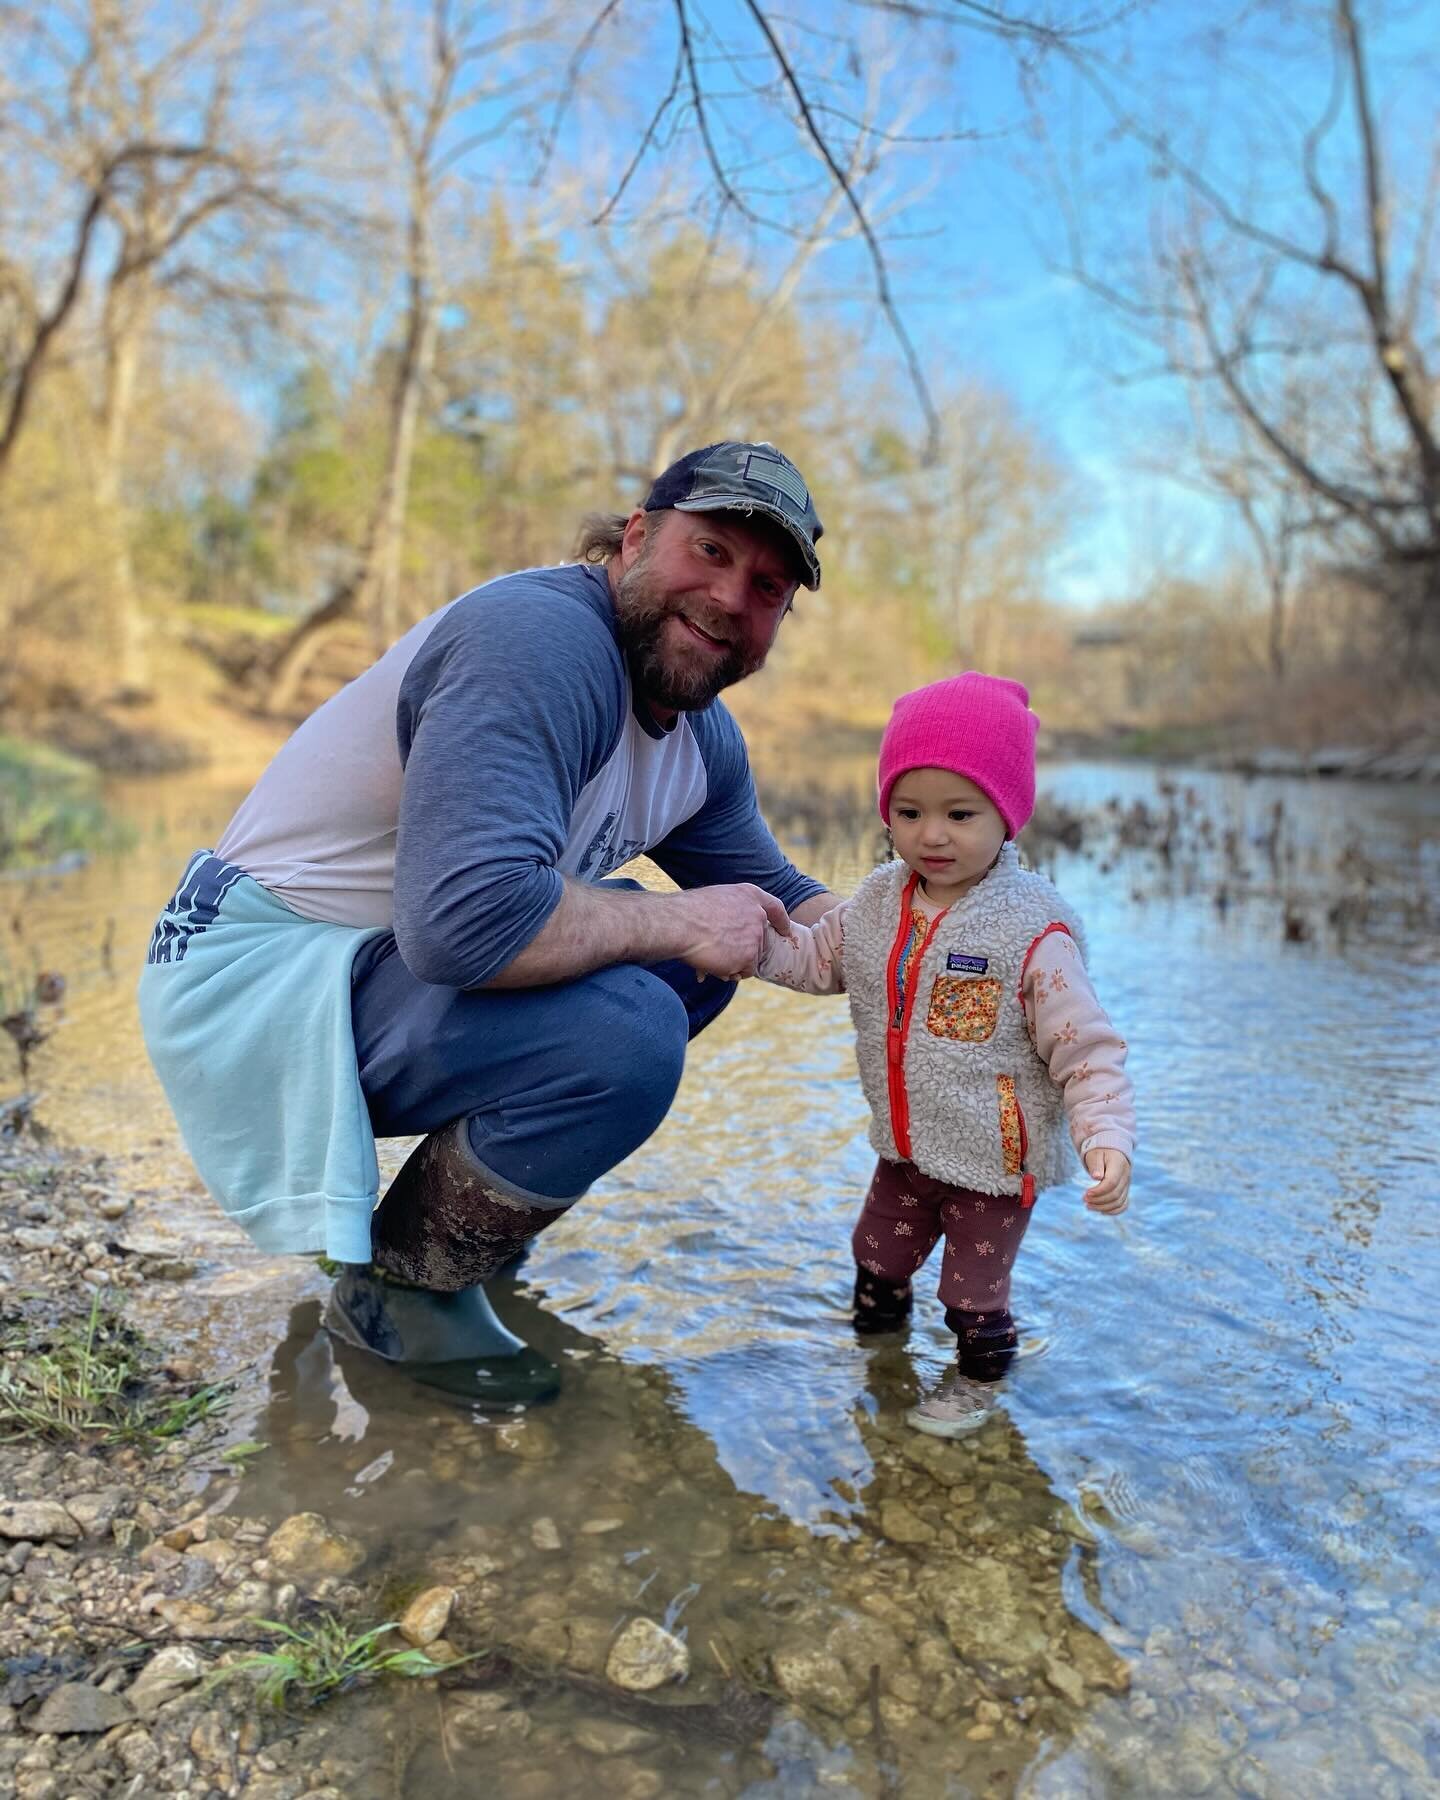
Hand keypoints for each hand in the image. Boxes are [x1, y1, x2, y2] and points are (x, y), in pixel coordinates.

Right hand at [674, 883, 790, 980]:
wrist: (680, 925)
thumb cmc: (687, 911)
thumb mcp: (716, 899)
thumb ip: (731, 911)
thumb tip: (733, 933)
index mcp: (749, 895)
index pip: (775, 908)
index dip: (781, 921)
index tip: (785, 932)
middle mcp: (757, 915)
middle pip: (760, 941)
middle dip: (746, 951)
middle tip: (723, 954)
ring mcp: (756, 936)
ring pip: (752, 958)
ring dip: (735, 963)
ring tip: (711, 959)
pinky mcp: (749, 956)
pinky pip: (743, 971)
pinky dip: (730, 973)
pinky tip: (714, 967)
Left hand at [1083, 1148, 1130, 1213]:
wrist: (1112, 1150)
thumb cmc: (1100, 1151)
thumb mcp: (1095, 1154)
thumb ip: (1096, 1165)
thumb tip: (1096, 1177)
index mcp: (1118, 1165)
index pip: (1111, 1183)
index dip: (1098, 1191)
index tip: (1086, 1193)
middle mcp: (1126, 1176)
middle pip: (1115, 1195)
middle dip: (1098, 1200)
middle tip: (1084, 1199)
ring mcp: (1127, 1185)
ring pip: (1119, 1202)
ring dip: (1103, 1207)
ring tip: (1088, 1206)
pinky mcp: (1125, 1190)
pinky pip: (1123, 1205)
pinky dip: (1113, 1211)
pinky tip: (1100, 1211)